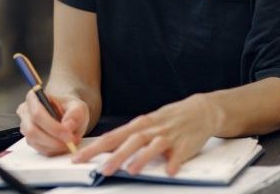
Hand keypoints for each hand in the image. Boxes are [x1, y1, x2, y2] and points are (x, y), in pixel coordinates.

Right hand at [16, 89, 88, 155]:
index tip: (68, 134)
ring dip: (54, 146)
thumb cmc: (69, 108)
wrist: (67, 114)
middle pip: (32, 131)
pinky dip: (53, 150)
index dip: (52, 127)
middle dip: (53, 140)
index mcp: (34, 97)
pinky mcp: (30, 140)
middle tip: (70, 142)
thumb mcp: (78, 106)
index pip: (37, 114)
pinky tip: (63, 145)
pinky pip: (39, 149)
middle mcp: (25, 112)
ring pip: (35, 142)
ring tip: (69, 142)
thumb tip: (67, 126)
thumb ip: (74, 114)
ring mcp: (25, 127)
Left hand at [72, 94, 219, 175]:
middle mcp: (151, 129)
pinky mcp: (185, 144)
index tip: (79, 158)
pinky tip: (169, 171)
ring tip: (131, 170)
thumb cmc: (168, 119)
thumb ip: (128, 137)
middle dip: (115, 156)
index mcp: (139, 125)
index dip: (94, 148)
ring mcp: (168, 136)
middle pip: (130, 141)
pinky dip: (174, 162)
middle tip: (102, 169)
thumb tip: (105, 149)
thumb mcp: (146, 124)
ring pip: (152, 146)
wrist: (200, 110)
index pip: (111, 137)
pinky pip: (179, 155)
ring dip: (141, 158)